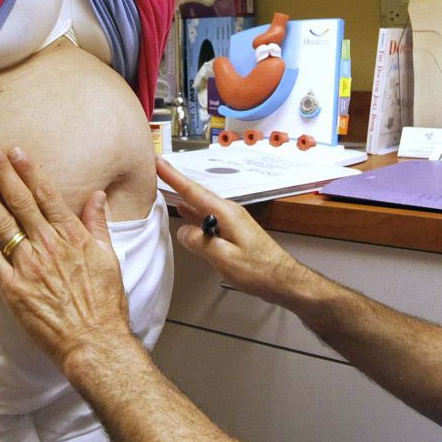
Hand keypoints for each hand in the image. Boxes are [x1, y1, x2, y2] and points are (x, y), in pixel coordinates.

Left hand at [0, 144, 138, 376]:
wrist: (94, 342)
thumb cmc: (105, 304)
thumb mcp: (109, 259)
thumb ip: (98, 226)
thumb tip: (96, 197)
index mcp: (72, 237)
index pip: (47, 196)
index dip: (29, 171)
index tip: (16, 152)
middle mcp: (49, 246)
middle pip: (20, 202)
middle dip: (2, 174)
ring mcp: (29, 267)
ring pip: (2, 225)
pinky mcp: (13, 289)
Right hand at [157, 158, 317, 311]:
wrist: (283, 279)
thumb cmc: (259, 270)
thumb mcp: (223, 257)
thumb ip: (199, 242)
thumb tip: (183, 231)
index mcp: (225, 213)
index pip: (193, 191)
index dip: (173, 176)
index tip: (157, 162)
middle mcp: (229, 212)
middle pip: (196, 194)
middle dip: (176, 182)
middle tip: (157, 170)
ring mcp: (232, 221)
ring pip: (202, 207)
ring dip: (183, 198)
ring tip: (167, 189)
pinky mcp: (234, 232)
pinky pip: (209, 218)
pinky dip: (194, 214)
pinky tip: (187, 214)